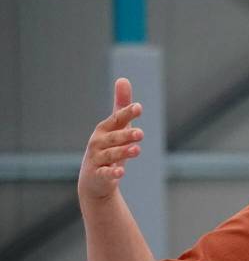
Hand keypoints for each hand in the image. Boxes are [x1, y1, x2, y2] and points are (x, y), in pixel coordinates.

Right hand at [78, 78, 144, 201]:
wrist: (94, 181)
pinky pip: (105, 173)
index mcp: (104, 130)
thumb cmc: (109, 149)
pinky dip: (113, 173)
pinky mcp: (98, 176)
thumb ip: (121, 107)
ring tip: (137, 150)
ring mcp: (97, 160)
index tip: (138, 107)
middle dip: (126, 135)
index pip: (116, 119)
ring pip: (111, 154)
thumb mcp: (116, 128)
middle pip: (114, 138)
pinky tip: (121, 172)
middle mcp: (98, 143)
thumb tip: (123, 79)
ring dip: (123, 152)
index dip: (126, 113)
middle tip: (141, 133)